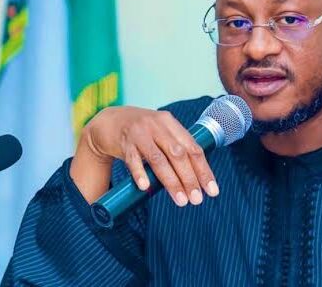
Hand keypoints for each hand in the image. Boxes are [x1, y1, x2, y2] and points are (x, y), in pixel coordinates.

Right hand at [77, 106, 218, 206]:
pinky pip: (133, 159)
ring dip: (171, 181)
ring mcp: (140, 133)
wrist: (109, 121)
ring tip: (181, 200)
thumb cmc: (142, 133)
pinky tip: (146, 186)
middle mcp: (157, 126)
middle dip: (190, 178)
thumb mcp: (162, 133)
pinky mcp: (123, 142)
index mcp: (171, 124)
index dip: (204, 170)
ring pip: (158, 159)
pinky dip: (140, 173)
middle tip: (197, 199)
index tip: (212, 190)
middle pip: (178, 154)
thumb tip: (196, 180)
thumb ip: (177, 150)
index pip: (193, 148)